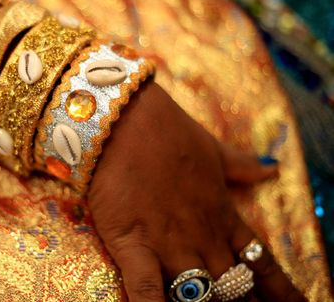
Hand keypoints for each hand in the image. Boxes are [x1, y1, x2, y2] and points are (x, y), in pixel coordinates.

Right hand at [88, 80, 303, 300]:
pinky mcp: (133, 246)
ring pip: (200, 296)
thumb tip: (272, 168)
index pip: (260, 263)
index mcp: (223, 214)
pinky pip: (147, 290)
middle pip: (234, 288)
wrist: (124, 120)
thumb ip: (241, 165)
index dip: (280, 291)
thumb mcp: (212, 148)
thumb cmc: (168, 131)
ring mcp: (169, 244)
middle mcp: (202, 236)